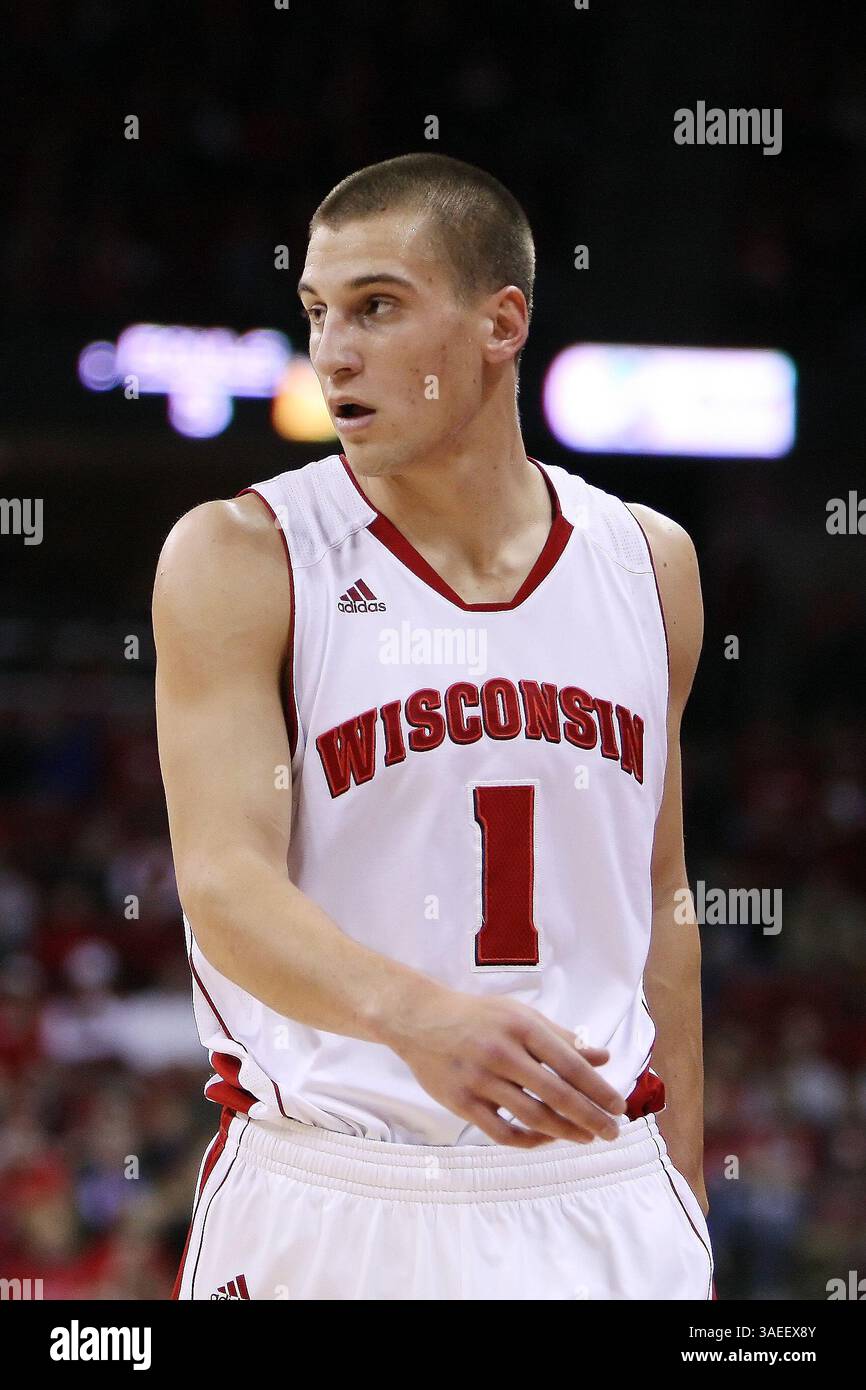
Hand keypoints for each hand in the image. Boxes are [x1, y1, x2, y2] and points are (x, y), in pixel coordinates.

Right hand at [391, 988, 627, 1147]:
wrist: (419, 1019)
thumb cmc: (478, 1016)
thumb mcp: (520, 1016)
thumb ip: (561, 1038)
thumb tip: (602, 1058)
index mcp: (521, 1027)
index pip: (569, 1064)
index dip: (597, 1089)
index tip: (619, 1106)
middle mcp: (502, 1053)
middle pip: (556, 1094)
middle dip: (590, 1117)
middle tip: (611, 1132)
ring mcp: (480, 1079)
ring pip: (532, 1116)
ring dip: (565, 1132)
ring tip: (585, 1138)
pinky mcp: (461, 1102)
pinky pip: (501, 1132)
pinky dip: (528, 1140)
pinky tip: (544, 1139)